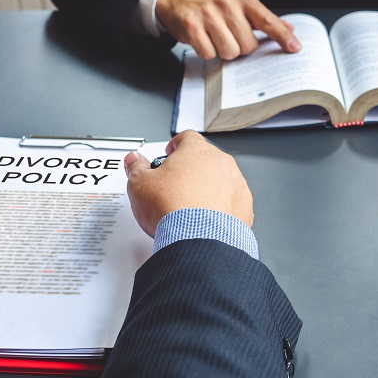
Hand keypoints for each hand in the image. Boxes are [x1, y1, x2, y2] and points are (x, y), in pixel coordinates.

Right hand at [123, 130, 253, 236]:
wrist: (199, 239)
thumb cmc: (173, 209)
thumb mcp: (140, 184)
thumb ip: (137, 167)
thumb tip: (134, 161)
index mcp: (196, 151)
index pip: (186, 138)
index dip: (175, 146)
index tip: (169, 155)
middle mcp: (220, 163)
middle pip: (204, 159)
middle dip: (190, 170)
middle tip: (175, 186)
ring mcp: (235, 183)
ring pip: (220, 180)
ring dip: (208, 188)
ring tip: (190, 206)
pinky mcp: (244, 206)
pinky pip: (231, 201)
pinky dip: (220, 207)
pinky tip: (206, 219)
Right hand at [155, 0, 300, 59]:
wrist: (178, 0)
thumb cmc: (213, 6)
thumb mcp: (239, 5)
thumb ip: (263, 19)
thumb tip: (290, 30)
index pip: (267, 20)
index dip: (282, 36)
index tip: (295, 48)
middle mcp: (227, 4)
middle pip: (248, 45)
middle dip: (241, 48)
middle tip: (230, 37)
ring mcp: (208, 14)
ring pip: (229, 51)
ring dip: (224, 51)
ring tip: (216, 38)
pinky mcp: (192, 26)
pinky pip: (209, 53)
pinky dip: (208, 52)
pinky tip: (204, 40)